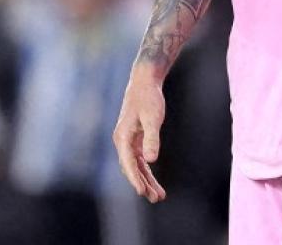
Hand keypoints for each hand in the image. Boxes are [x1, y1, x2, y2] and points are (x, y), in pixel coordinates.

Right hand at [112, 73, 167, 202]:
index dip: (136, 179)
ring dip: (146, 180)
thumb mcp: (153, 118)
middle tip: (156, 198)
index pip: (128, 163)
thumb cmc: (148, 98)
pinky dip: (146, 171)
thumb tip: (151, 160)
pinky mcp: (135, 140)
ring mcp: (128, 142)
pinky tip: (153, 181)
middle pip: (131, 168)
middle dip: (143, 184)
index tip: (143, 192)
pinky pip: (139, 160)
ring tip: (159, 196)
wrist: (144, 82)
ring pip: (136, 166)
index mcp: (122, 137)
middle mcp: (122, 142)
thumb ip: (152, 138)